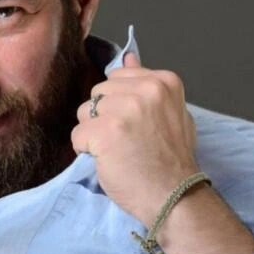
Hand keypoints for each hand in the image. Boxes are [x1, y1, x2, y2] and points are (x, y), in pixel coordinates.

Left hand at [71, 53, 198, 226]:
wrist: (175, 197)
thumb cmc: (172, 160)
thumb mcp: (170, 112)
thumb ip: (146, 85)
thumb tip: (127, 56)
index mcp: (163, 81)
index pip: (117, 78)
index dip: (120, 105)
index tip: (137, 126)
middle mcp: (145, 90)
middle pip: (98, 93)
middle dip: (105, 117)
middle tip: (127, 141)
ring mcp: (124, 110)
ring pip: (84, 112)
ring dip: (94, 133)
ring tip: (118, 151)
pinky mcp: (104, 132)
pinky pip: (77, 135)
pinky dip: (86, 151)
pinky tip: (108, 160)